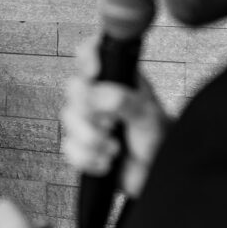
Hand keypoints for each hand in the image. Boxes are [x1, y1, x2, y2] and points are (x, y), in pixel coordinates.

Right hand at [61, 38, 167, 198]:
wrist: (159, 173)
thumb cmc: (158, 138)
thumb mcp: (147, 114)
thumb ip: (123, 100)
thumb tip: (95, 93)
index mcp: (117, 78)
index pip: (91, 53)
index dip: (87, 57)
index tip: (94, 73)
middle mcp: (99, 95)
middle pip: (73, 89)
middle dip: (90, 111)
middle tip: (111, 124)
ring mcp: (88, 120)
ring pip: (67, 120)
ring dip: (91, 139)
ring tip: (115, 149)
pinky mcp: (82, 146)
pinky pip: (69, 149)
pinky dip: (89, 159)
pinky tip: (107, 162)